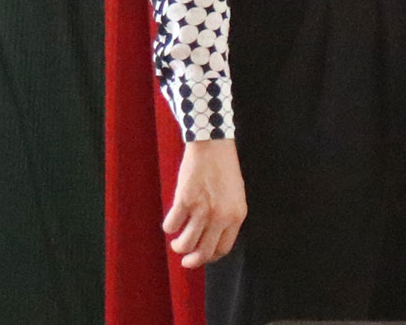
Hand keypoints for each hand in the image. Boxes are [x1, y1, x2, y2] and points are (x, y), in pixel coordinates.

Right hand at [162, 138, 245, 267]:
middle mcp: (221, 216)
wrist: (214, 146)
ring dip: (178, 246)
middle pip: (203, 252)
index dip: (209, 257)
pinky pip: (171, 226)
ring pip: (185, 244)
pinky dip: (169, 227)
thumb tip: (210, 240)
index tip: (201, 256)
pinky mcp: (184, 200)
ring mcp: (202, 209)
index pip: (223, 249)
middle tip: (185, 260)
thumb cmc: (224, 170)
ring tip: (177, 239)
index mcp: (237, 216)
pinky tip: (173, 220)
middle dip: (191, 261)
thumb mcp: (235, 196)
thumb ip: (226, 218)